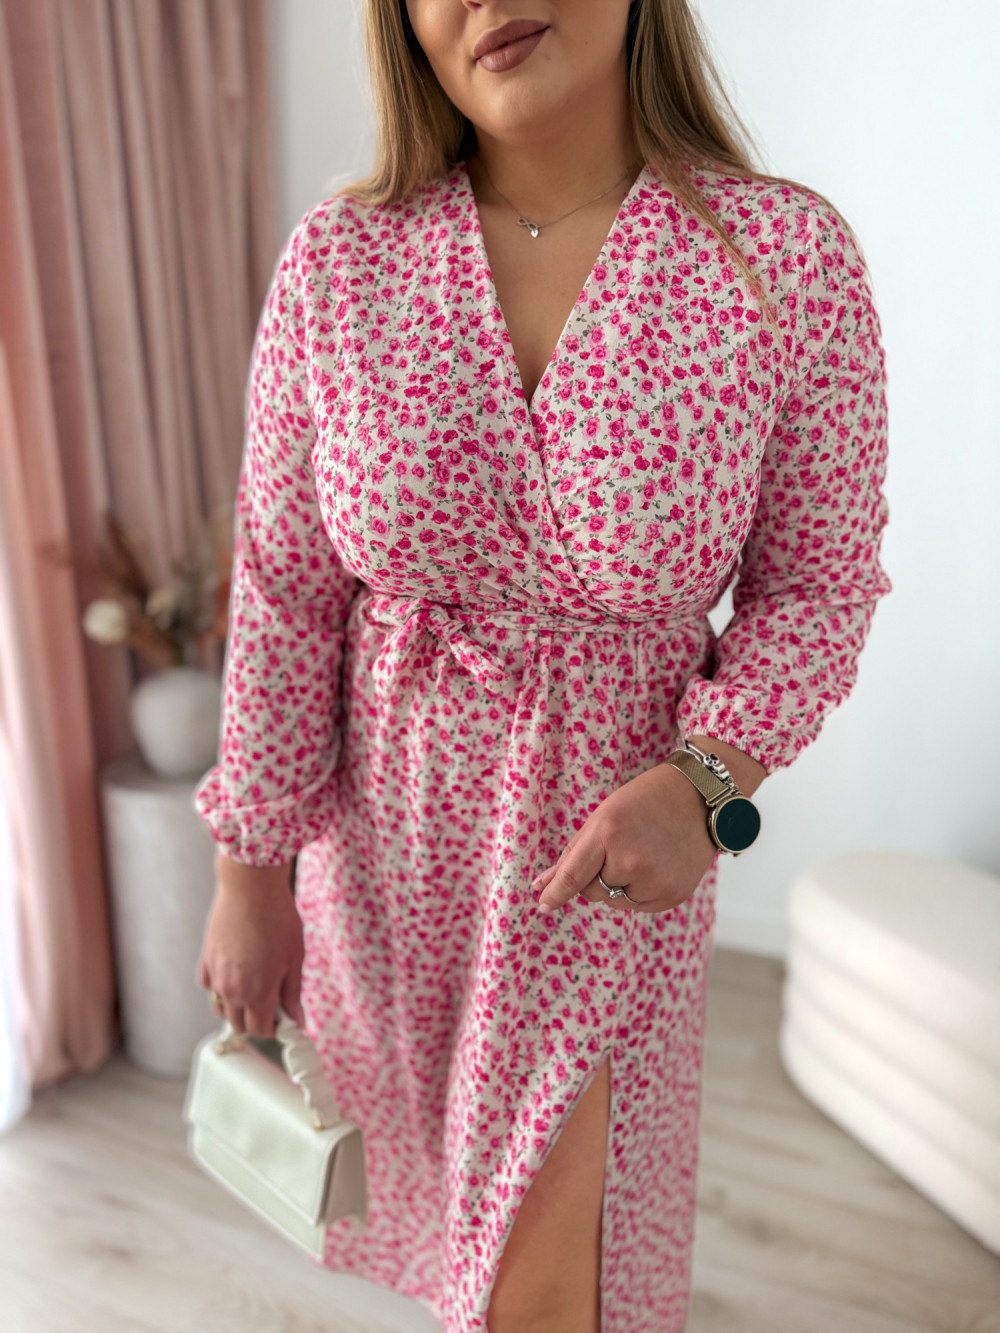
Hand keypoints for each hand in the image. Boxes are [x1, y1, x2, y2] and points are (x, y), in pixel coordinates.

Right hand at [196, 853, 305, 1035]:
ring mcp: (216, 977)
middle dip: (255, 1022)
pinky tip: (235, 973)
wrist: (251, 890)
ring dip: (236, 1008)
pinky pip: (209, 987)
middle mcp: (233, 991)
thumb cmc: (278, 919)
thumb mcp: (295, 958)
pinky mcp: (206, 960)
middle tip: (271, 1004)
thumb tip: (298, 1021)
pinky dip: (220, 988)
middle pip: (239, 1025)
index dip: (274, 1028)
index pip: (261, 1031)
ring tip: (253, 990)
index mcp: (258, 994)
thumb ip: (293, 994)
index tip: (283, 1019)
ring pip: (220, 1009)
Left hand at [532, 763, 720, 915]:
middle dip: (596, 876)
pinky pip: (639, 906)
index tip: (542, 905)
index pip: (573, 876)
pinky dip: (640, 891)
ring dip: (620, 885)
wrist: (697, 799)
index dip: (555, 893)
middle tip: (620, 848)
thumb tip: (540, 887)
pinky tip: (656, 864)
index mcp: (609, 833)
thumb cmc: (642, 802)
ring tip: (642, 853)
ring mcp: (655, 881)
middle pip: (592, 892)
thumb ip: (572, 855)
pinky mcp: (672, 896)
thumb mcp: (602, 818)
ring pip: (615, 902)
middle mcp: (632, 861)